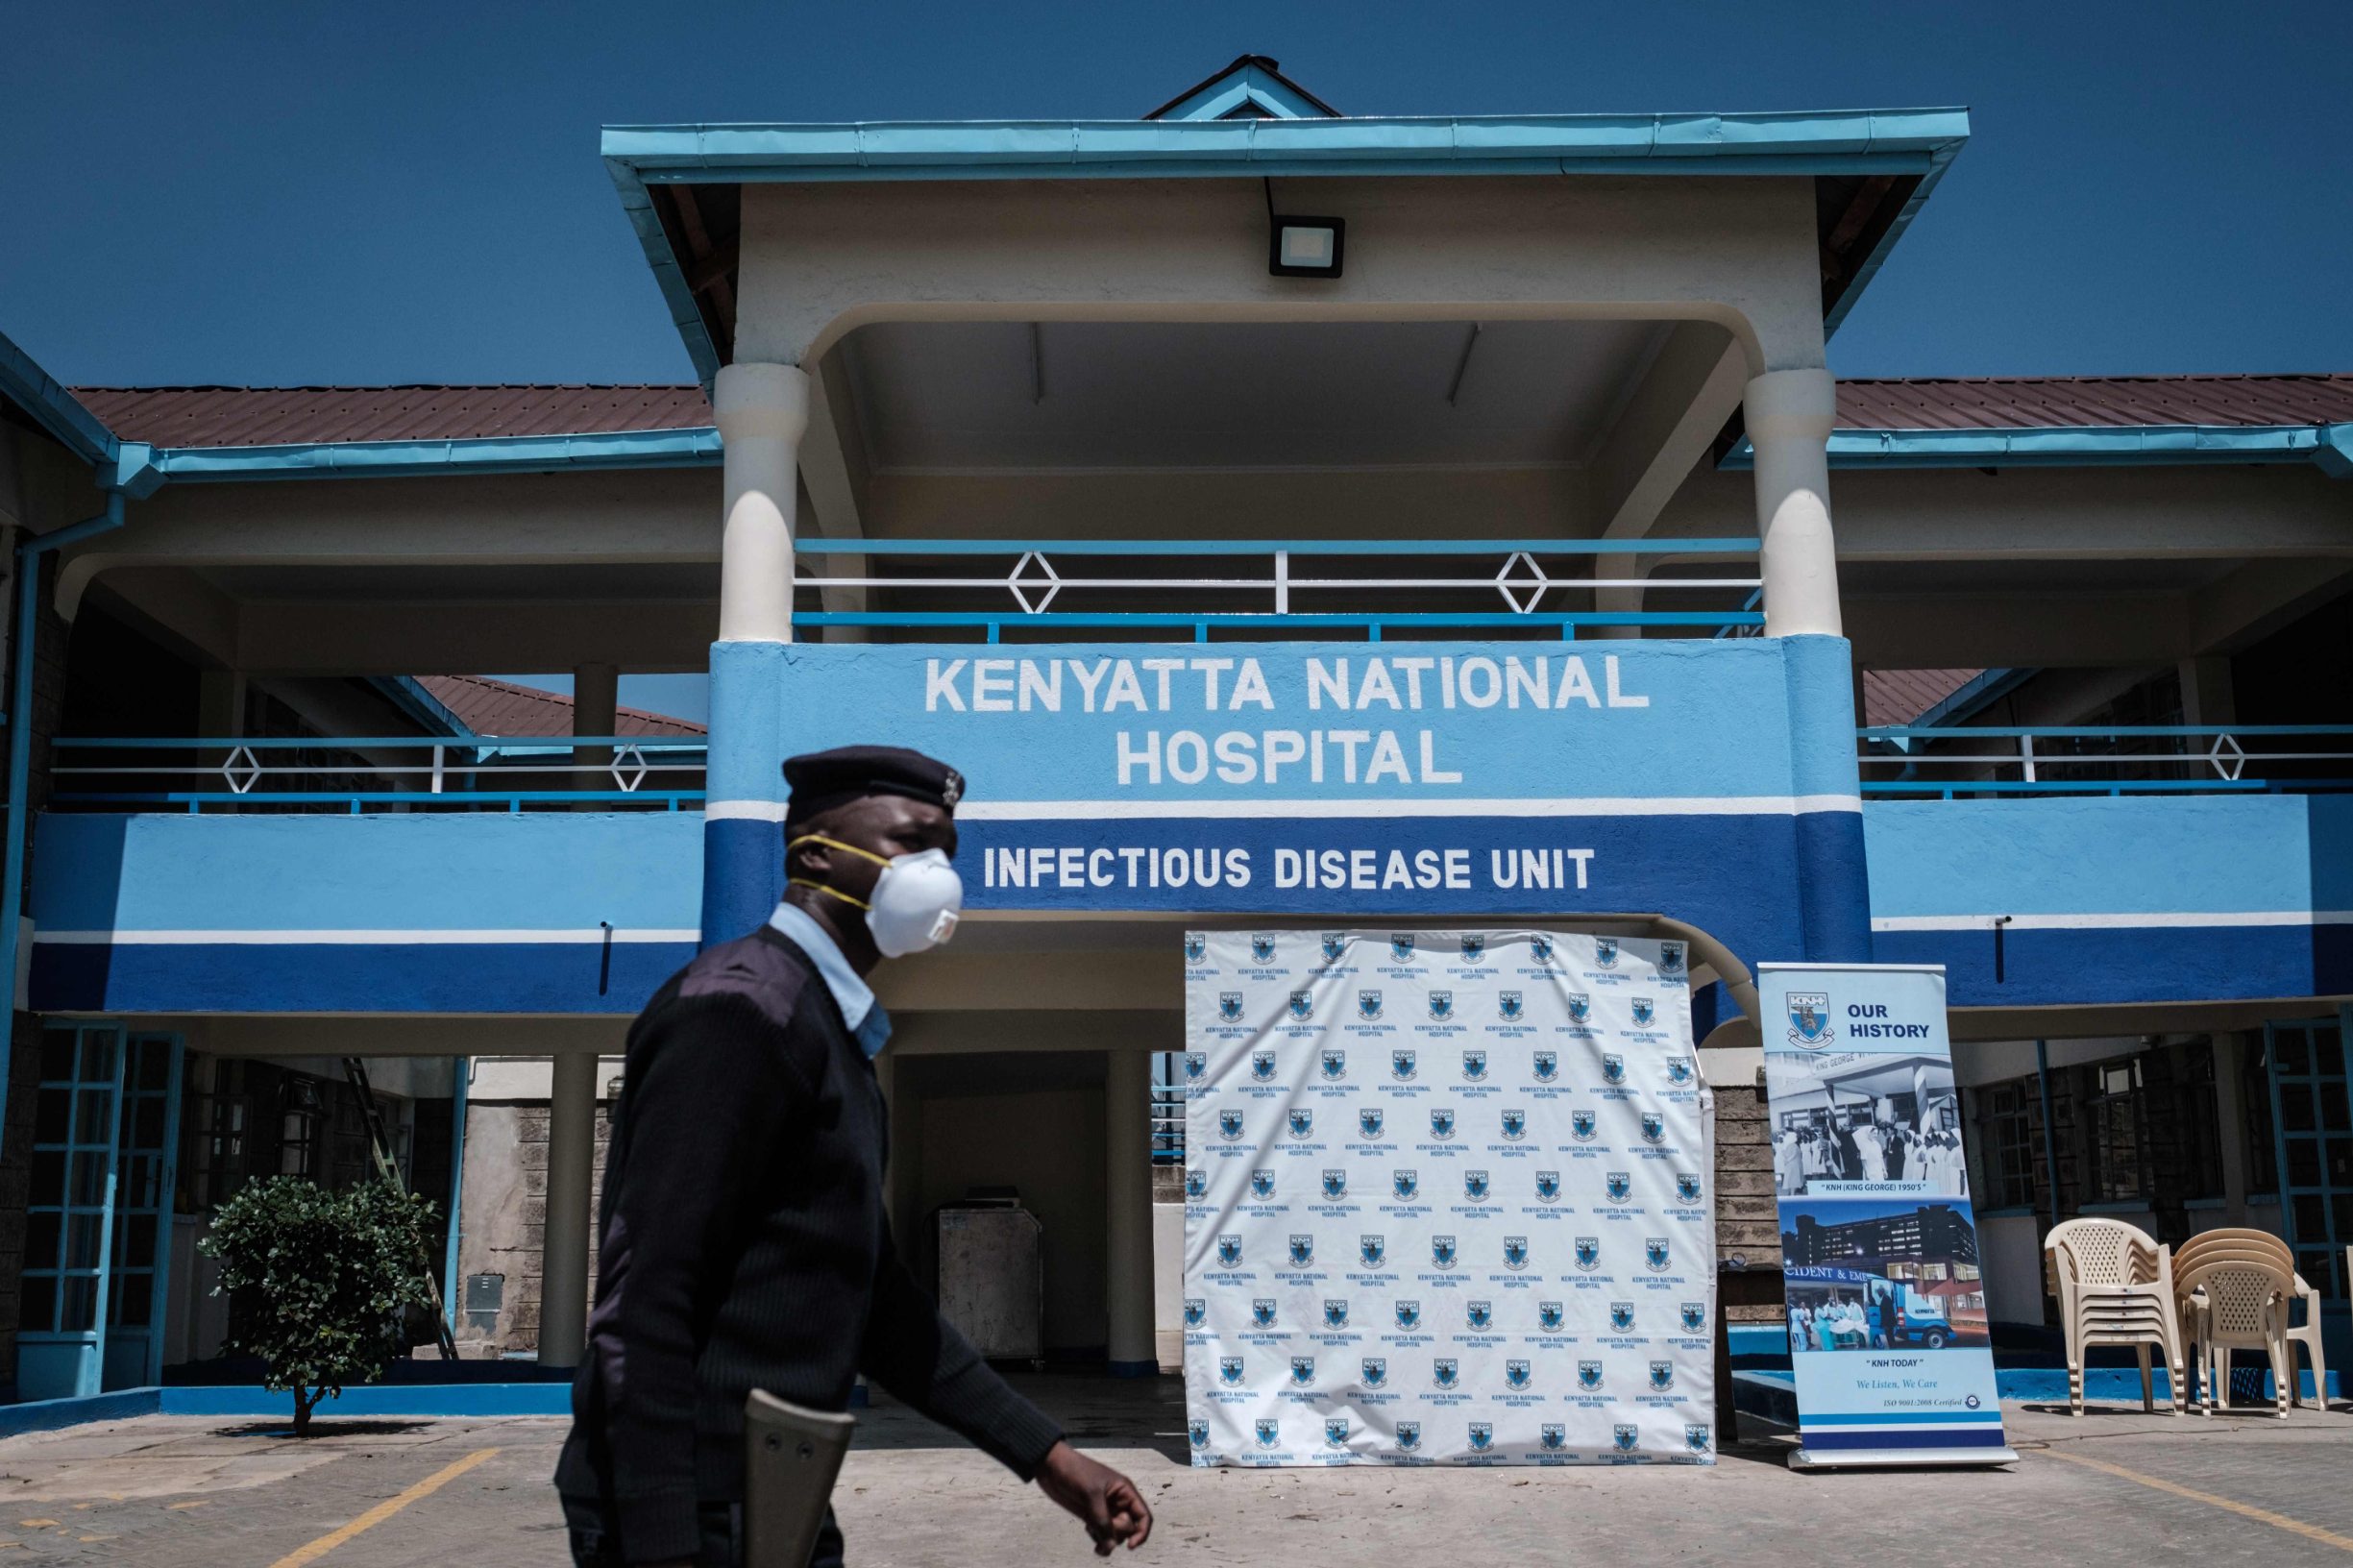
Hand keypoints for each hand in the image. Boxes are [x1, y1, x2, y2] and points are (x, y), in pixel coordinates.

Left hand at [1034, 1440, 1151, 1554]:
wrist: (1052, 1466)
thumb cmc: (1075, 1471)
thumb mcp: (1092, 1494)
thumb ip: (1102, 1520)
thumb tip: (1111, 1546)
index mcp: (1124, 1491)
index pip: (1143, 1516)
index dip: (1142, 1533)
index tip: (1130, 1546)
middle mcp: (1118, 1502)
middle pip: (1128, 1528)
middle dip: (1116, 1532)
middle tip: (1097, 1523)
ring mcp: (1105, 1510)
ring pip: (1114, 1534)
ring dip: (1105, 1538)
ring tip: (1090, 1529)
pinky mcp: (1091, 1516)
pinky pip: (1102, 1534)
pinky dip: (1098, 1539)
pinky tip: (1089, 1532)